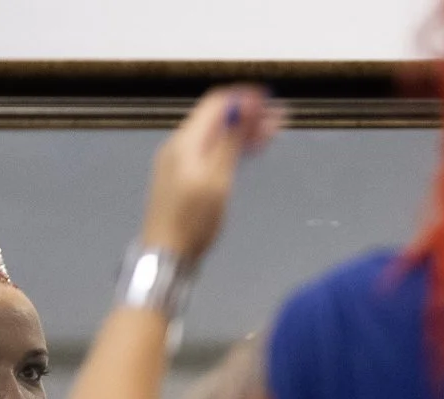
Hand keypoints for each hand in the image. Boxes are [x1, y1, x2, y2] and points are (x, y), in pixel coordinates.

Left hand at [140, 85, 283, 263]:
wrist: (165, 256)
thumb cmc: (193, 221)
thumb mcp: (217, 180)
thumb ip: (230, 140)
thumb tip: (244, 105)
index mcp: (186, 141)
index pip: (217, 103)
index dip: (244, 97)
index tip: (271, 100)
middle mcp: (179, 145)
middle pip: (215, 118)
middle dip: (246, 114)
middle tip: (278, 119)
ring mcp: (178, 162)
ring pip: (213, 136)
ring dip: (240, 132)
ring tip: (269, 135)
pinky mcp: (181, 178)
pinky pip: (208, 152)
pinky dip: (228, 148)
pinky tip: (246, 153)